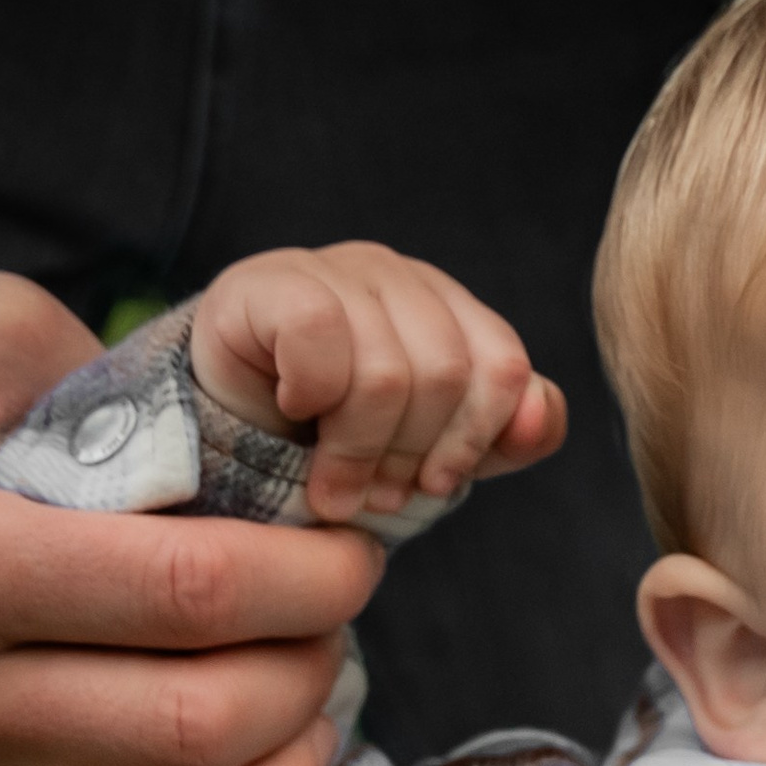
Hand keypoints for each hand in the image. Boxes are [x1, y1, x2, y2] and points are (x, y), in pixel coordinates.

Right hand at [191, 244, 564, 527]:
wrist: (226, 433)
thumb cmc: (336, 442)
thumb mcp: (431, 451)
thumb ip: (503, 436)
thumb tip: (539, 412)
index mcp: (448, 309)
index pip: (504, 368)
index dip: (474, 440)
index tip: (433, 485)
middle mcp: (396, 276)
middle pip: (447, 375)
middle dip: (411, 456)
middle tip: (374, 496)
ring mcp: (332, 269)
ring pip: (386, 371)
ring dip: (358, 451)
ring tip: (336, 485)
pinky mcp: (269, 281)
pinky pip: (319, 334)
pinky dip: (310, 393)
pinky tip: (292, 410)